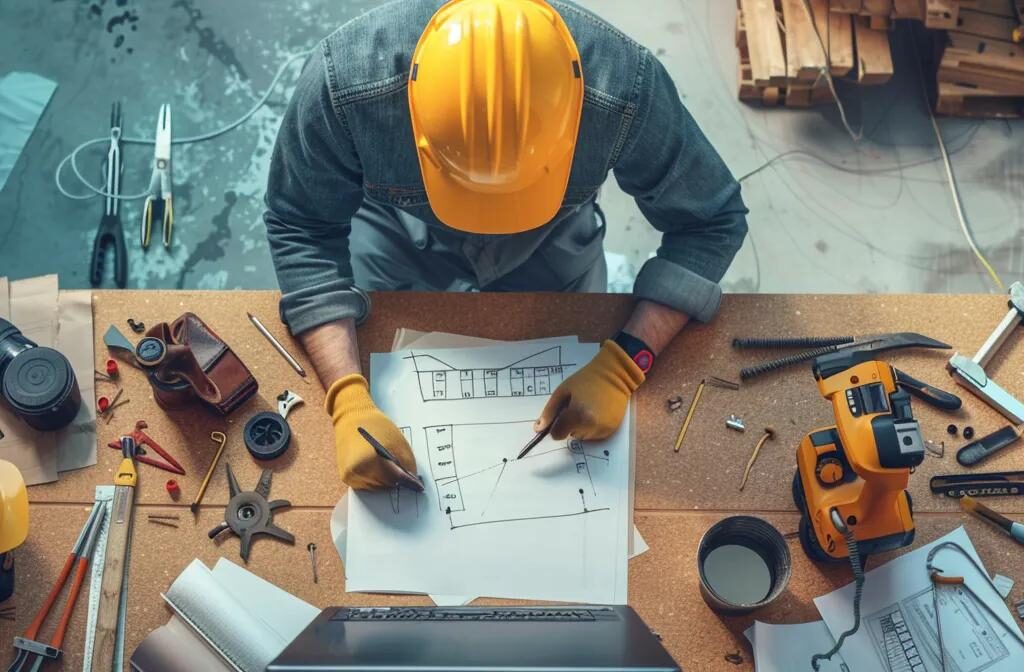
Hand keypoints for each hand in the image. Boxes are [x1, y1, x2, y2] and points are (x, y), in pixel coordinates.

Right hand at [326, 374, 421, 490]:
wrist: (351, 417)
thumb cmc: (375, 426)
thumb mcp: (398, 442)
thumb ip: (406, 464)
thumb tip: (411, 481)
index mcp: (371, 461)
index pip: (395, 478)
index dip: (409, 483)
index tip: (419, 487)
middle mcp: (358, 471)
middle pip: (386, 486)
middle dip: (396, 481)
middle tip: (404, 474)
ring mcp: (350, 476)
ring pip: (376, 488)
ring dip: (386, 482)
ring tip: (392, 470)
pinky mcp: (346, 476)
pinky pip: (366, 485)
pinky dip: (375, 480)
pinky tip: (380, 470)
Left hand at [535, 341, 644, 440]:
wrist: (615, 375)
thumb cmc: (586, 380)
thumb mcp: (563, 391)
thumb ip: (549, 411)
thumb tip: (538, 429)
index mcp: (577, 415)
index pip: (558, 434)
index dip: (557, 425)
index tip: (561, 415)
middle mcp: (591, 426)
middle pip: (570, 436)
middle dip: (570, 424)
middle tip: (577, 406)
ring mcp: (602, 429)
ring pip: (582, 437)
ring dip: (581, 427)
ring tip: (588, 408)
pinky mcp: (611, 430)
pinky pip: (594, 436)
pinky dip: (592, 427)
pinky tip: (597, 413)